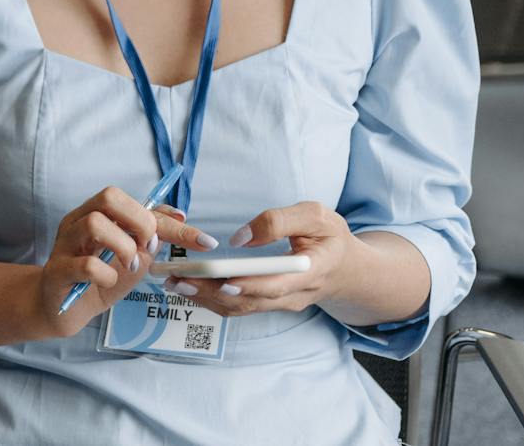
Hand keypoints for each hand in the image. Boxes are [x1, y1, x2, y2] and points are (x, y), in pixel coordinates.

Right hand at [36, 188, 213, 337]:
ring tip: (130, 266)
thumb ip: (149, 240)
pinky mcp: (57, 270)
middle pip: (109, 197)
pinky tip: (107, 282)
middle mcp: (77, 222)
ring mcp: (65, 244)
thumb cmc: (95, 282)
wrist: (60, 310)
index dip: (170, 220)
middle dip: (141, 222)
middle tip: (148, 249)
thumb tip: (178, 218)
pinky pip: (86, 264)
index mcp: (95, 215)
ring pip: (95, 223)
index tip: (200, 239)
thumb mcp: (130, 259)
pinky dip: (106, 274)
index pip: (134, 203)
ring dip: (124, 247)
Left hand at [160, 202, 355, 318]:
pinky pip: (240, 307)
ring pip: (241, 308)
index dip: (250, 285)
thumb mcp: (316, 216)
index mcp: (311, 271)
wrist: (348, 270)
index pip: (277, 284)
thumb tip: (241, 238)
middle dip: (213, 292)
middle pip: (251, 300)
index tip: (224, 281)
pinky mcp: (269, 303)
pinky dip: (212, 299)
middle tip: (180, 280)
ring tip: (175, 283)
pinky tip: (189, 287)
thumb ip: (279, 221)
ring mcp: (281, 303)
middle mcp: (295, 295)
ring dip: (206, 298)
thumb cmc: (331, 237)